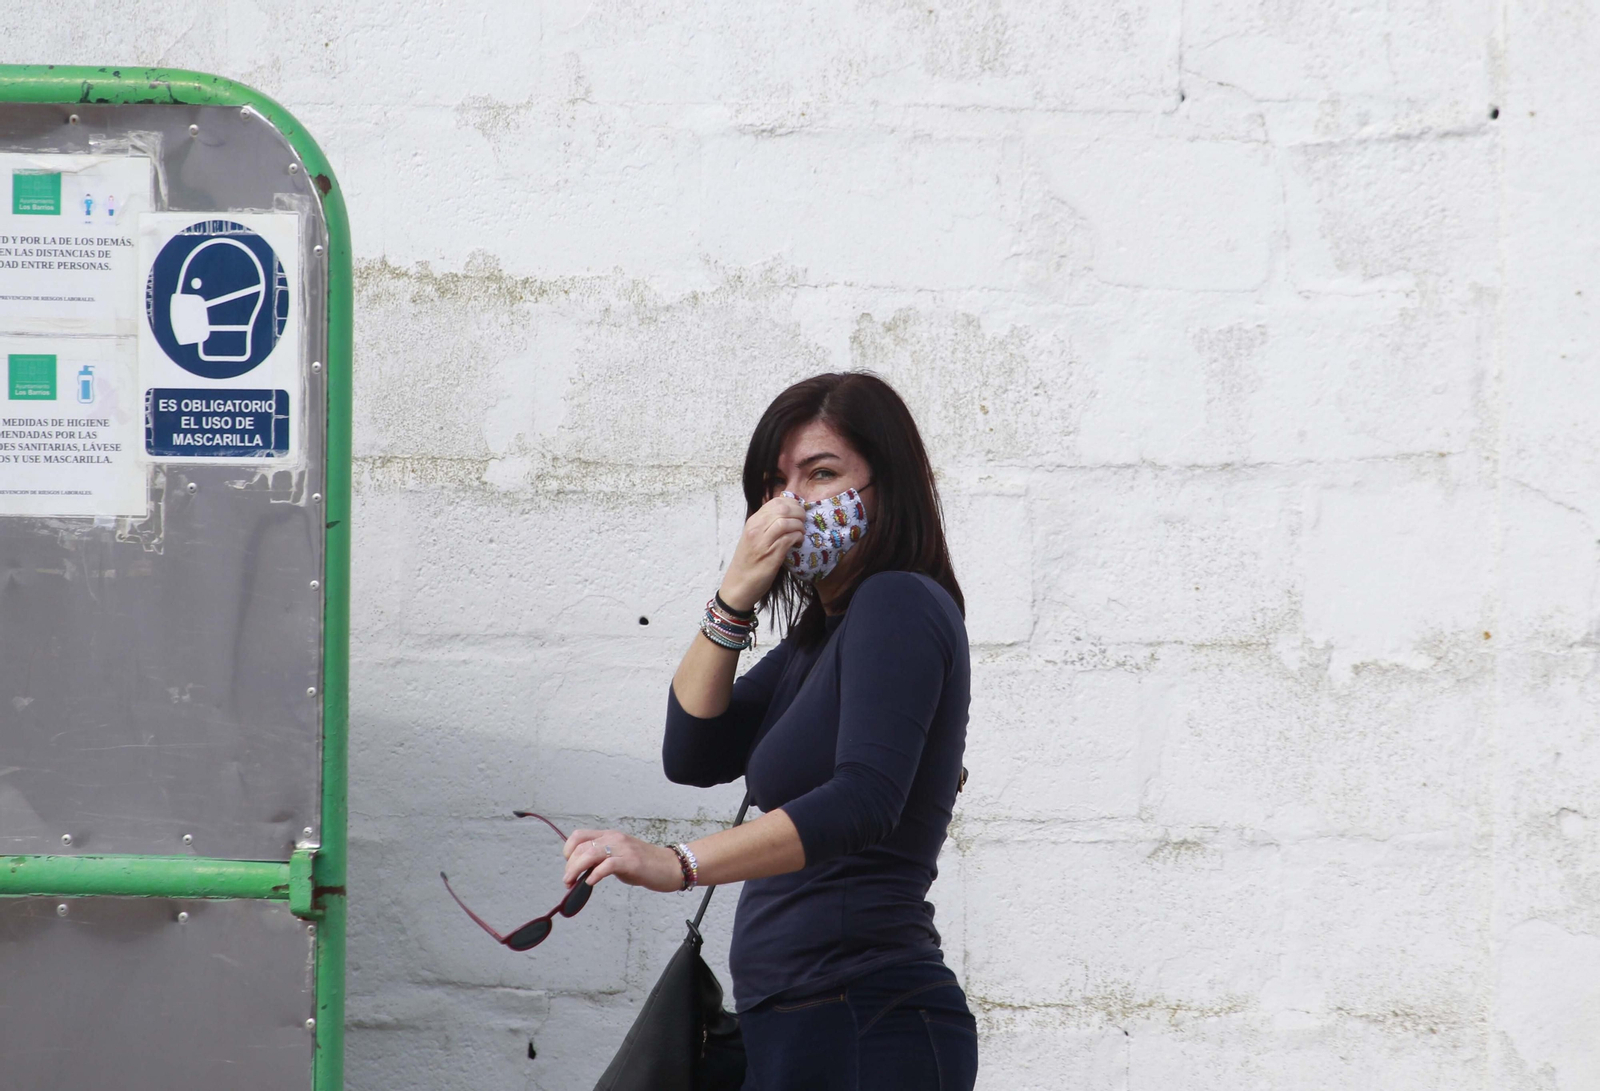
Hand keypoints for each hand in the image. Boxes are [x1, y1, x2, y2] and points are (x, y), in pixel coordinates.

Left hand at [561, 828, 684, 892]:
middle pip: (581, 847)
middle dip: (570, 865)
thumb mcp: (620, 857)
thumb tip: (582, 872)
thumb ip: (603, 860)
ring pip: (590, 854)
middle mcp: (615, 838)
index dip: (568, 850)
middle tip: (568, 880)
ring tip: (572, 882)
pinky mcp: (632, 862)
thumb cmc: (646, 864)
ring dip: (576, 869)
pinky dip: (595, 875)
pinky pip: (607, 865)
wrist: (671, 866)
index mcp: (610, 836)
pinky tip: (591, 883)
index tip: (568, 865)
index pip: (580, 835)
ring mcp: (624, 849)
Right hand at [719, 494, 805, 610]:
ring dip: (799, 526)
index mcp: (752, 522)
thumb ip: (767, 526)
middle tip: (803, 522)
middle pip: (783, 509)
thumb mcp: (754, 538)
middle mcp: (756, 529)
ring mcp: (763, 542)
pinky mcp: (771, 555)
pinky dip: (798, 537)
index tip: (798, 512)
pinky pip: (789, 538)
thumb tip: (787, 516)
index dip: (792, 504)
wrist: (737, 585)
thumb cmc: (748, 563)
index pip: (775, 502)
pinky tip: (798, 542)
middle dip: (799, 513)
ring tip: (801, 533)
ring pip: (787, 522)